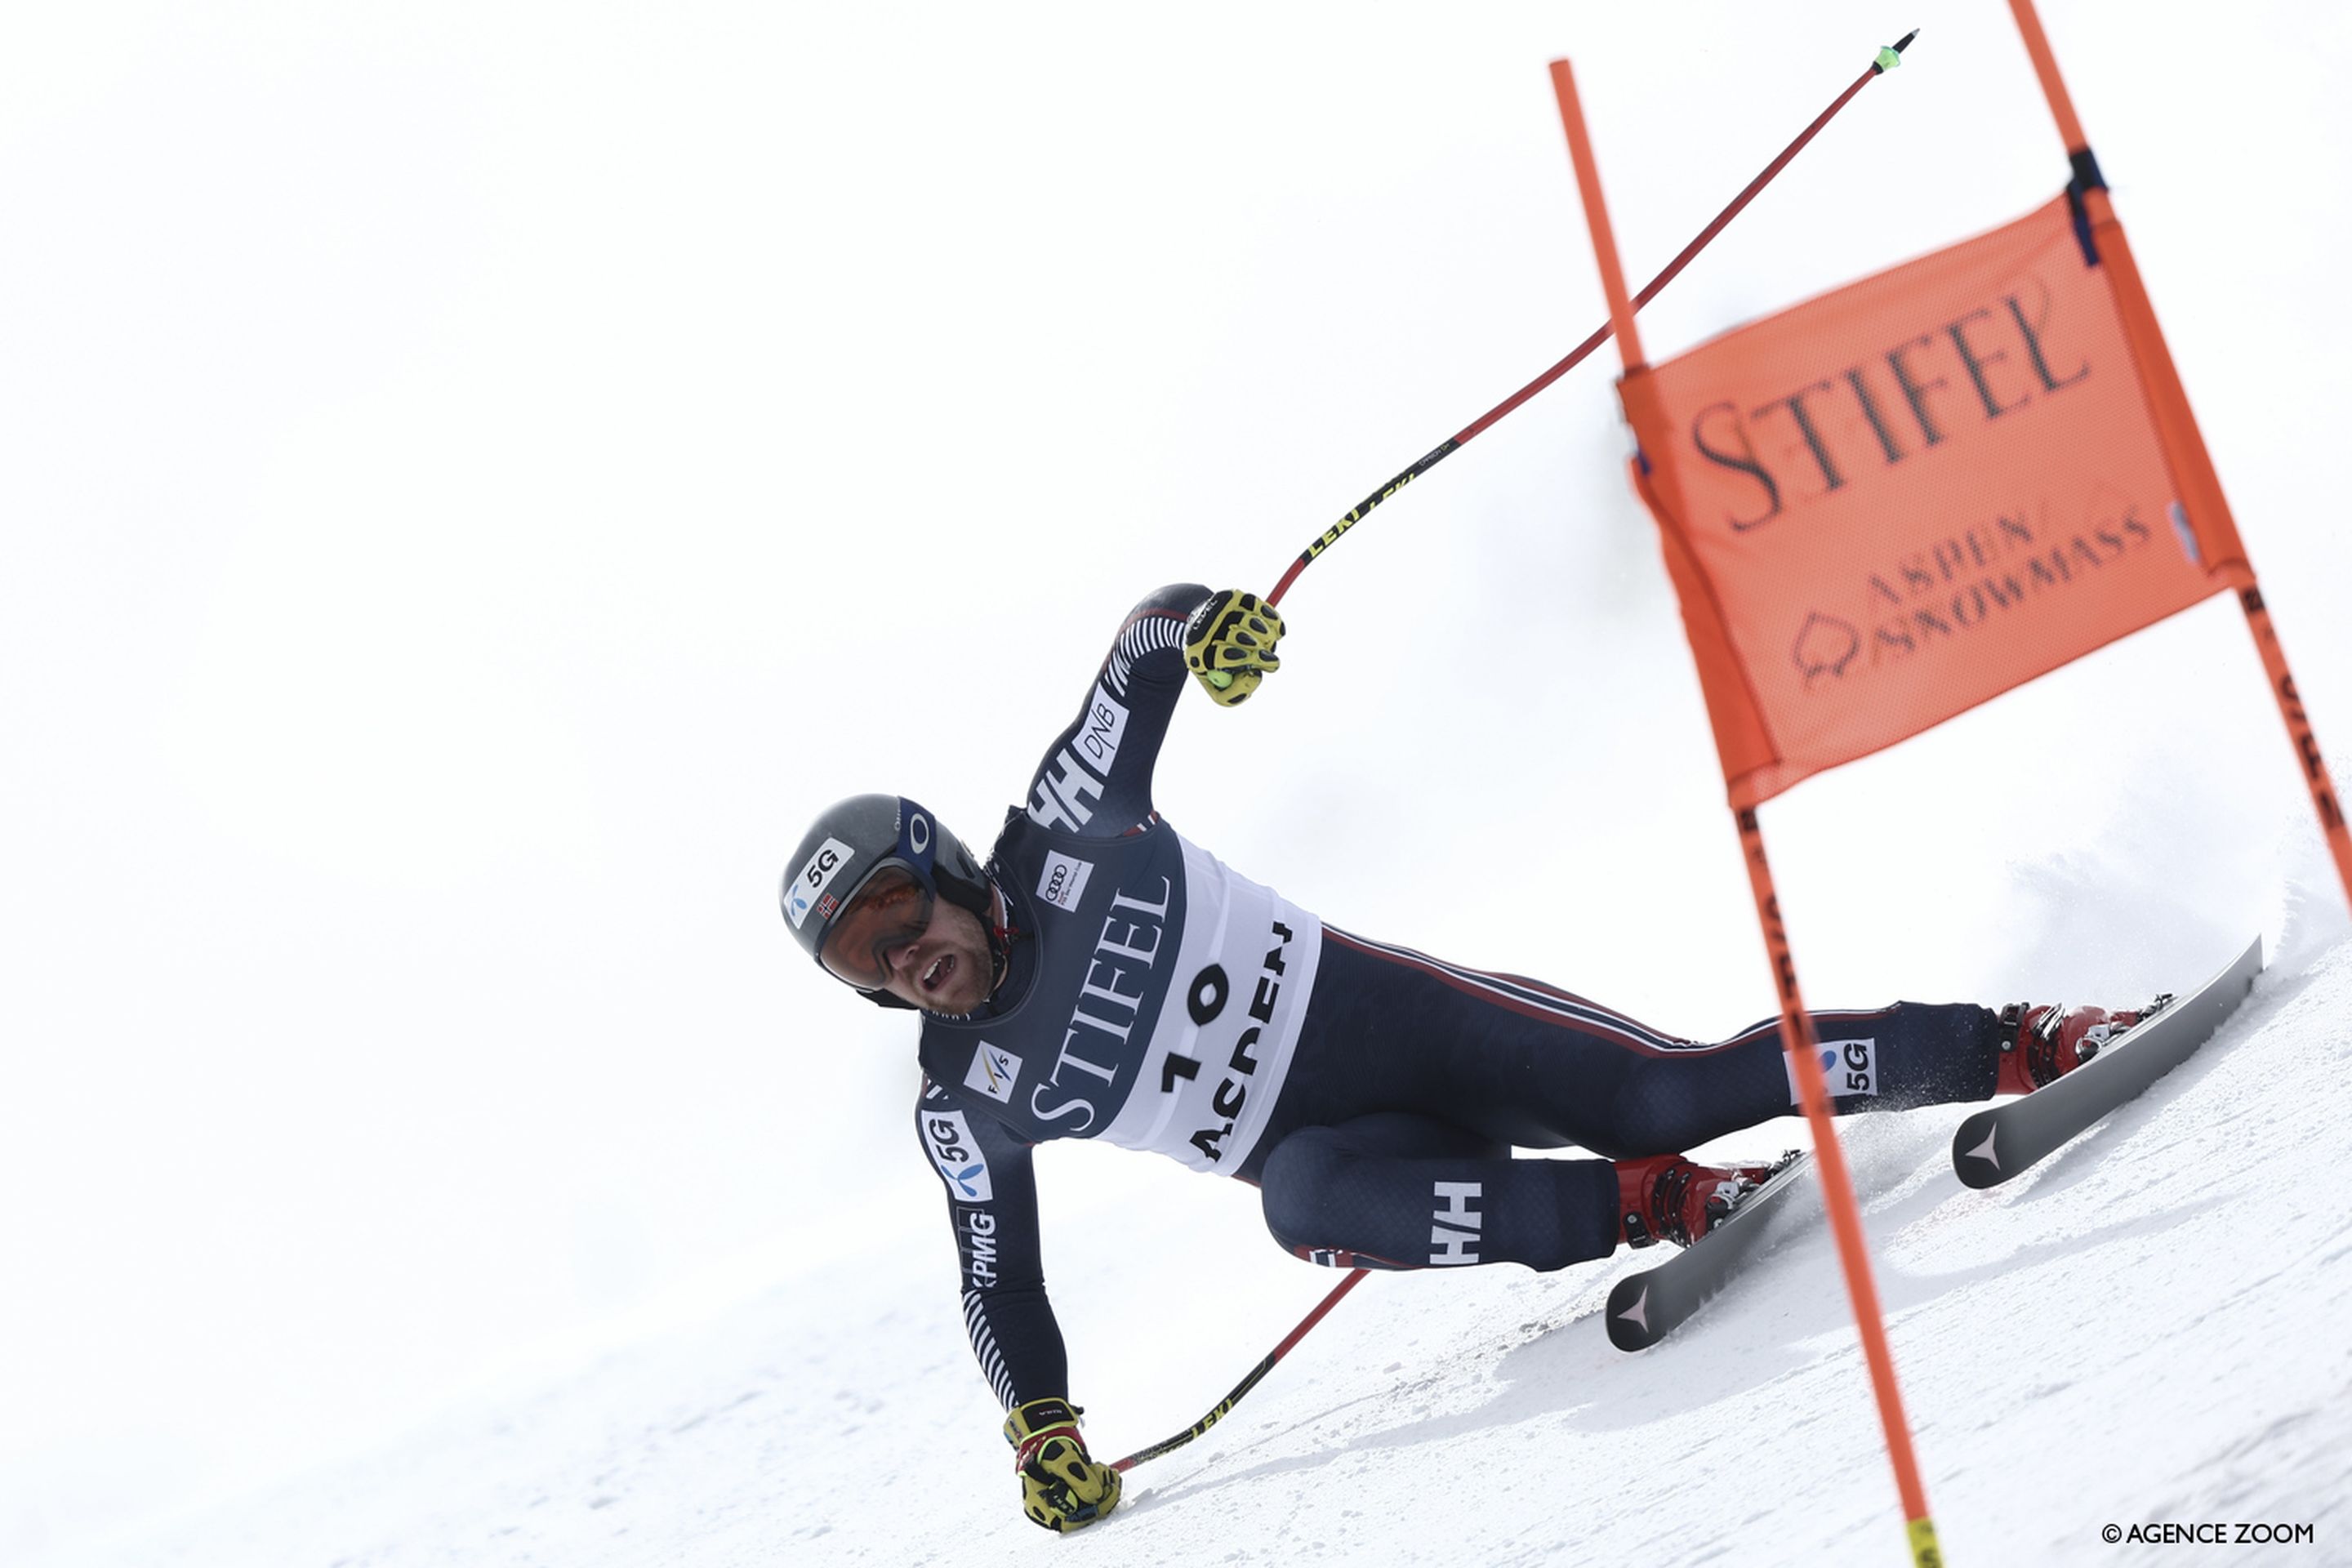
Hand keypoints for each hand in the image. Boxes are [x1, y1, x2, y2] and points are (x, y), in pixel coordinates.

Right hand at [1003, 1397, 1121, 1533]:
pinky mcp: (1076, 1493)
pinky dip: (1103, 1485)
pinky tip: (1107, 1471)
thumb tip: (1095, 1495)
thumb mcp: (1060, 1458)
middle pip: (1081, 1515)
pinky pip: (1093, 1496)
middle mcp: (1051, 1507)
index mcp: (1039, 1503)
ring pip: (1090, 1506)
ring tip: (1105, 1468)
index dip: (1086, 1514)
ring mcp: (1065, 1500)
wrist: (1048, 1432)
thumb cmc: (1047, 1445)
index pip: (1066, 1522)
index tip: (1103, 1498)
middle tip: (1112, 1478)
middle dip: (1100, 1498)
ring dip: (1104, 1489)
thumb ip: (1076, 1476)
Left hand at [1185, 589, 1285, 706]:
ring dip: (1266, 636)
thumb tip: (1256, 676)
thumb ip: (1233, 694)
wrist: (1199, 628)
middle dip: (1259, 652)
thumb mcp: (1216, 687)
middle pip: (1241, 637)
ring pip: (1253, 621)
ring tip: (1264, 643)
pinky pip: (1261, 606)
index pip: (1224, 656)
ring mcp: (1219, 608)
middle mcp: (1207, 627)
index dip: (1247, 661)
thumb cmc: (1212, 663)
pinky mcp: (1231, 595)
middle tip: (1269, 660)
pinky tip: (1274, 630)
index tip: (1260, 668)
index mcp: (1198, 652)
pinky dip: (1273, 619)